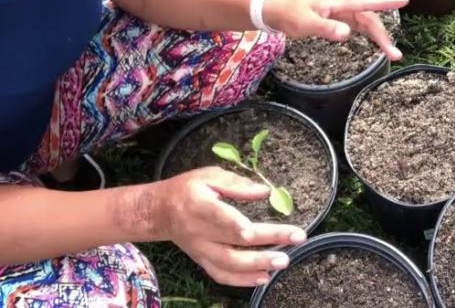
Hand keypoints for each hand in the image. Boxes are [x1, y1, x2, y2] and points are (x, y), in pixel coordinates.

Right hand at [158, 167, 305, 286]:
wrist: (159, 213)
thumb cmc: (187, 189)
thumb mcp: (208, 175)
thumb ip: (236, 183)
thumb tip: (264, 191)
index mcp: (199, 205)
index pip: (218, 217)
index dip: (234, 225)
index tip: (251, 231)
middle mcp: (199, 232)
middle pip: (234, 242)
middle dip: (267, 242)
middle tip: (295, 238)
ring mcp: (201, 250)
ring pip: (229, 264)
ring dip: (258, 265)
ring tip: (283, 261)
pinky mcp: (202, 260)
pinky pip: (222, 275)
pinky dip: (242, 280)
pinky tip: (264, 276)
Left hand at [264, 0, 408, 60]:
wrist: (275, 13)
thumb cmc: (289, 16)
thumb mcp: (306, 24)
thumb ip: (326, 28)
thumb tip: (347, 33)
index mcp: (338, 2)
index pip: (366, 3)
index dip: (385, 2)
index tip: (404, 0)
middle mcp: (342, 5)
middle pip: (369, 18)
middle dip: (383, 35)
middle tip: (395, 54)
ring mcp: (340, 12)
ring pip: (365, 23)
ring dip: (378, 36)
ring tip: (391, 53)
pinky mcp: (337, 19)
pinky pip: (358, 26)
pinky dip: (368, 34)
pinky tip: (375, 43)